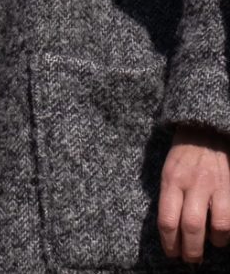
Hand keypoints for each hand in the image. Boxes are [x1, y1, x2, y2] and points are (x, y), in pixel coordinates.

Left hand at [158, 126, 229, 262]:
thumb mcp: (168, 171)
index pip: (167, 220)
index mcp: (171, 181)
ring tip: (212, 245)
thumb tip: (171, 229)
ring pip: (218, 226)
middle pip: (191, 227)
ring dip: (215, 242)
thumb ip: (169, 196)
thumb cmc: (183, 155)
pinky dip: (229, 231)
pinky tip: (224, 233)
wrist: (205, 131)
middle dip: (191, 249)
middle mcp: (193, 185)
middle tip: (191, 259)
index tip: (171, 253)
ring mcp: (216, 187)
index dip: (169, 242)